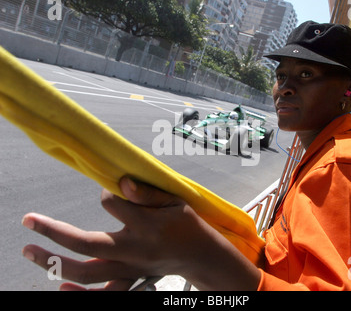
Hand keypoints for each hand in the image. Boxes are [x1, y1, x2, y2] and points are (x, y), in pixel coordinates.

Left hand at [22, 177, 260, 290]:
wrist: (199, 255)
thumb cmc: (186, 223)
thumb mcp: (175, 201)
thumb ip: (148, 193)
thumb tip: (120, 182)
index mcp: (147, 225)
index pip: (112, 203)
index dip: (107, 193)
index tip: (111, 188)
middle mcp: (134, 249)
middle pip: (86, 244)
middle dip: (54, 232)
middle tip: (27, 220)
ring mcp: (130, 268)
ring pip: (87, 271)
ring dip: (55, 262)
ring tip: (29, 250)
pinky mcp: (129, 278)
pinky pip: (101, 292)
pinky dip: (78, 292)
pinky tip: (60, 285)